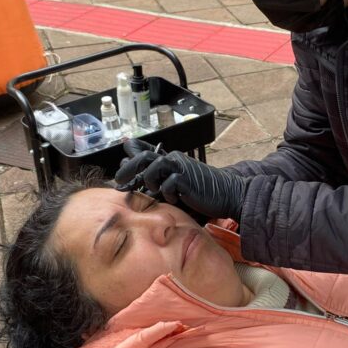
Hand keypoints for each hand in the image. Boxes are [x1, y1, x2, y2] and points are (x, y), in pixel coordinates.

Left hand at [115, 140, 247, 221]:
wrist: (227, 193)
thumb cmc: (200, 192)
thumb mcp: (175, 186)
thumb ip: (158, 182)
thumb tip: (133, 182)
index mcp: (169, 160)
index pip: (144, 148)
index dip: (131, 150)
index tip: (122, 158)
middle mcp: (173, 160)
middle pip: (144, 155)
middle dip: (128, 167)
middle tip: (119, 180)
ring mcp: (181, 169)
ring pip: (155, 164)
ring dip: (147, 179)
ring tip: (152, 190)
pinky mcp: (188, 181)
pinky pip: (170, 182)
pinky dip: (167, 192)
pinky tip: (172, 199)